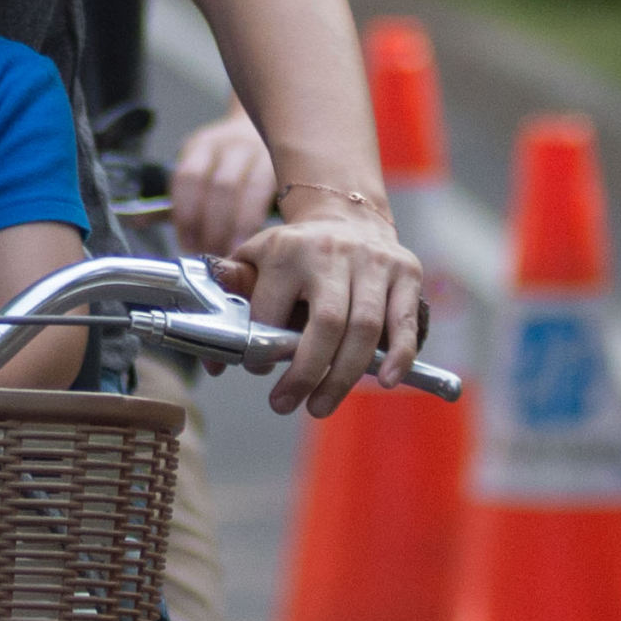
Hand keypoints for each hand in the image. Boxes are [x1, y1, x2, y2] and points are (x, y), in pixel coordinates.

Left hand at [169, 103, 279, 256]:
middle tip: (209, 257)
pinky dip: (260, 223)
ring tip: (231, 256)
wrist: (264, 128)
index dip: (186, 215)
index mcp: (202, 146)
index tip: (186, 246)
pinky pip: (271, 198)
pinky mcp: (284, 169)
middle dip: (212, 227)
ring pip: (247, 192)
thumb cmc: (226, 163)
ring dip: (236, 228)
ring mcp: (261, 154)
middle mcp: (232, 145)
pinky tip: (256, 244)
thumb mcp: (198, 169)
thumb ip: (176, 201)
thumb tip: (135, 222)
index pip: (188, 178)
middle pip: (219, 186)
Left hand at [215, 199, 428, 416]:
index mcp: (286, 250)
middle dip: (305, 374)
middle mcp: (331, 253)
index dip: (259, 349)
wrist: (345, 215)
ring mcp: (373, 262)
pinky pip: (405, 321)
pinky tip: (386, 381)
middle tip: (285, 405)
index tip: (257, 370)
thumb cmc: (294, 252)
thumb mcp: (254, 260)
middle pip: (326, 324)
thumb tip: (214, 364)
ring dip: (343, 377)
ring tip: (321, 405)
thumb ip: (231, 303)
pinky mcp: (406, 272)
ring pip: (365, 329)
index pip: (271, 311)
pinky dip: (400, 355)